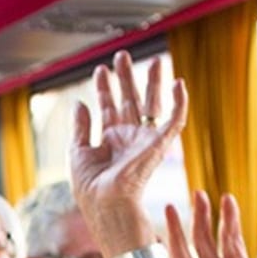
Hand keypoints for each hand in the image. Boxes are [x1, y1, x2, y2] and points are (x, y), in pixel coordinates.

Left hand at [70, 51, 186, 252]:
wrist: (105, 202)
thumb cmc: (89, 186)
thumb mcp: (77, 152)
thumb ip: (80, 127)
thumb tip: (79, 103)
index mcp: (110, 140)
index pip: (108, 107)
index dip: (104, 88)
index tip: (100, 70)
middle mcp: (128, 137)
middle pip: (130, 99)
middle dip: (126, 77)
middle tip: (121, 55)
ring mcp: (145, 139)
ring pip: (152, 103)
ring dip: (153, 81)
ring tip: (152, 58)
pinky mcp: (159, 144)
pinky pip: (175, 119)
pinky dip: (180, 102)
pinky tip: (179, 82)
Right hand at [166, 190, 256, 257]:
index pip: (230, 236)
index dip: (228, 217)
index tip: (226, 198)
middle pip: (205, 236)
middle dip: (202, 215)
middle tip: (198, 194)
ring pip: (183, 247)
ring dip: (178, 228)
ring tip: (171, 208)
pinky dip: (160, 253)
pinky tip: (152, 239)